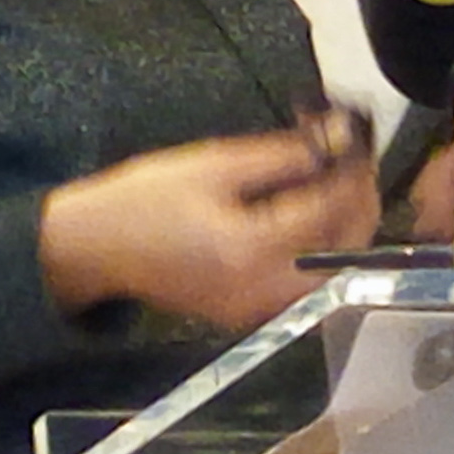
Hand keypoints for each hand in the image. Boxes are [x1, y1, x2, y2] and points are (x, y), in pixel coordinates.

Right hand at [40, 109, 377, 330]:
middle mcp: (260, 291)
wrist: (93, 248)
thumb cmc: (143, 199)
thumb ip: (283, 155)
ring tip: (333, 185)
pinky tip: (309, 217)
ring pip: (329, 273)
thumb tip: (338, 139)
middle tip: (351, 164)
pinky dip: (317, 252)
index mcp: (249, 250)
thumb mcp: (214, 163)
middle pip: (343, 252)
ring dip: (343, 230)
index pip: (331, 212)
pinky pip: (303, 285)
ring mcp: (256, 310)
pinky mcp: (248, 314)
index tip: (359, 145)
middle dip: (357, 205)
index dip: (354, 175)